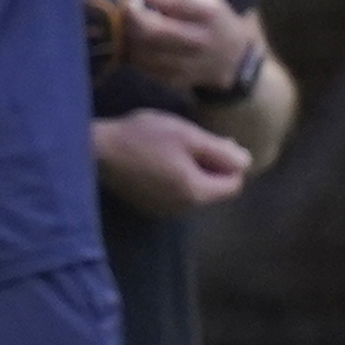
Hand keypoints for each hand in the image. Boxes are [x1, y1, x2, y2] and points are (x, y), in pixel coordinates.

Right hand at [91, 107, 253, 218]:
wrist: (97, 150)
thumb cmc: (144, 137)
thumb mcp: (187, 136)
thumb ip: (220, 151)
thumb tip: (246, 162)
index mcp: (196, 192)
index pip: (234, 185)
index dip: (231, 163)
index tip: (216, 141)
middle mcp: (182, 208)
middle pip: (212, 189)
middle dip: (211, 166)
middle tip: (194, 139)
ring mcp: (161, 209)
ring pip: (192, 191)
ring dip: (191, 171)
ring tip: (173, 147)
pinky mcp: (145, 204)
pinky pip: (173, 193)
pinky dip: (173, 177)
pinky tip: (157, 159)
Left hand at [100, 0, 259, 96]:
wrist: (232, 59)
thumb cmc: (206, 18)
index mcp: (207, 12)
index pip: (172, 0)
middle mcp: (198, 41)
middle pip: (152, 31)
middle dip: (127, 16)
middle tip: (112, 3)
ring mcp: (184, 65)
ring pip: (140, 50)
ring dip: (122, 34)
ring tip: (115, 20)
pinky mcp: (170, 81)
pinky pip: (138, 65)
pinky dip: (126, 50)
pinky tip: (125, 39)